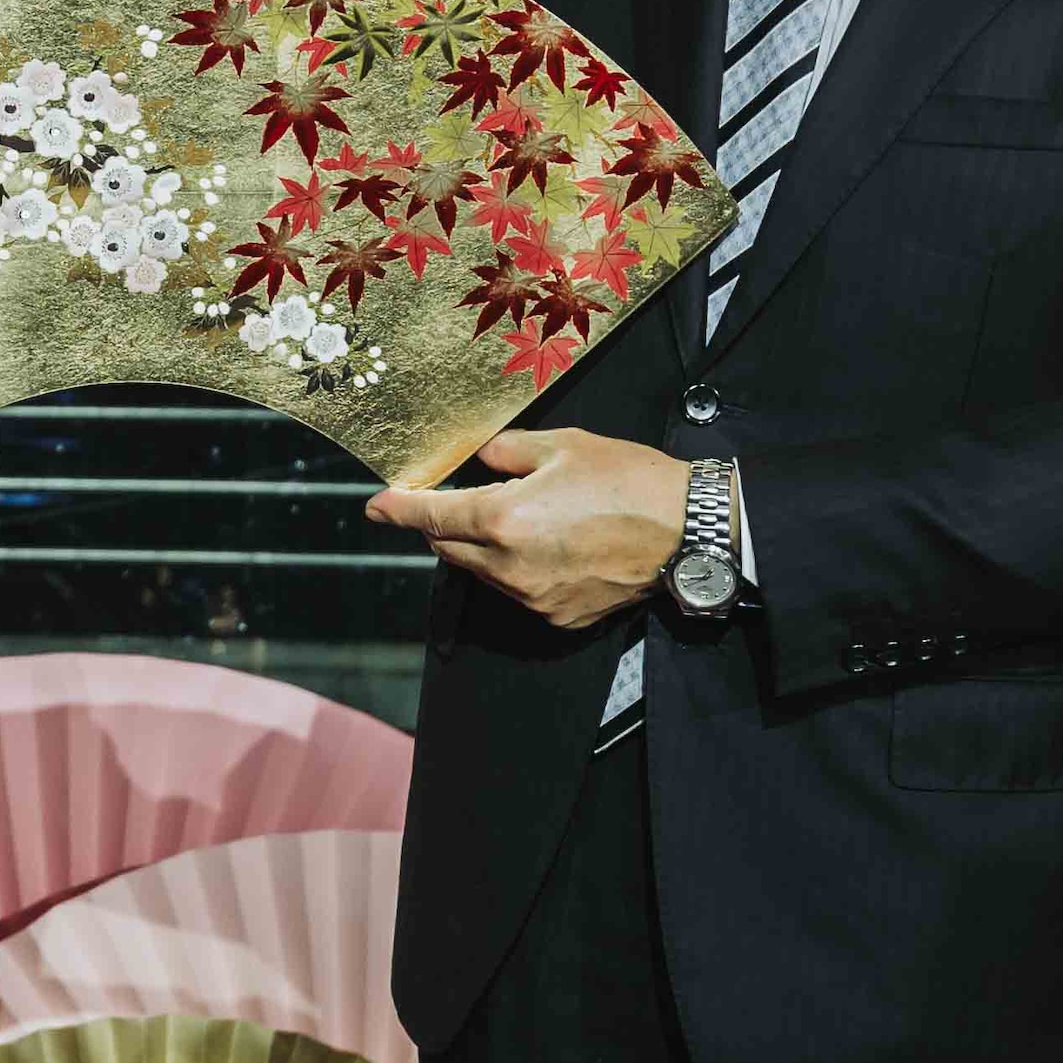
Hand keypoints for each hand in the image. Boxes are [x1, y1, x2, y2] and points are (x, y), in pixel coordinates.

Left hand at [366, 430, 689, 629]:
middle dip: (443, 523)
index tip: (377, 505)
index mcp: (503, 518)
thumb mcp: (562, 445)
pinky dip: (517, 567)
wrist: (685, 531)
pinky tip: (550, 543)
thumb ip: (507, 451)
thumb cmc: (629, 482)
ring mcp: (532, 597)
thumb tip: (481, 459)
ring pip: (481, 571)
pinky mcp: (556, 616)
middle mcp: (509, 566)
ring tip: (522, 515)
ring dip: (482, 546)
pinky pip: (517, 590)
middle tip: (459, 496)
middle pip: (448, 547)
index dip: (398, 509)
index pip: (430, 516)